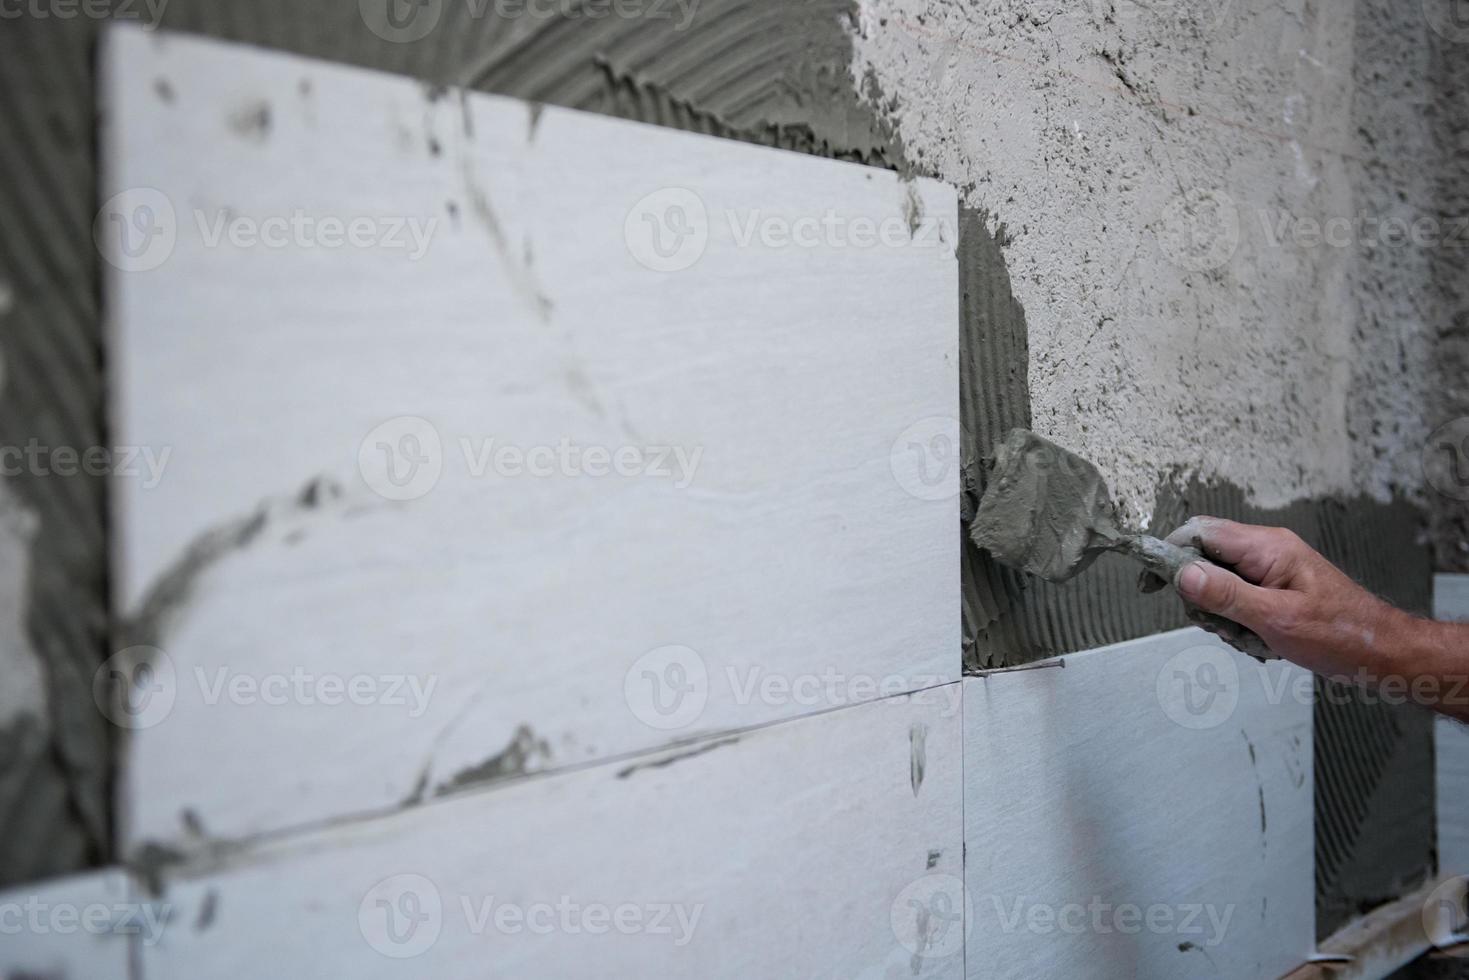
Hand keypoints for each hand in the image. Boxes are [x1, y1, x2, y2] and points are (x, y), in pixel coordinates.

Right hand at [1164, 516, 1402, 678]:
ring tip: (1251, 639)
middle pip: (1203, 559)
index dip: (1168, 554)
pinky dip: (1238, 623)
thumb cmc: (1340, 635)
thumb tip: (1181, 573)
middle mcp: (1265, 550)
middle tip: (1223, 627)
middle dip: (1201, 597)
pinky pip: (1235, 599)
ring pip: (1216, 584)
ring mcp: (1269, 569)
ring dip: (1222, 617)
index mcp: (1266, 547)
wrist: (1382, 654)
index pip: (1199, 532)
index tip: (1148, 583)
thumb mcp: (1275, 619)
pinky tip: (1260, 641)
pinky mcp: (1272, 588)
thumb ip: (1225, 594)